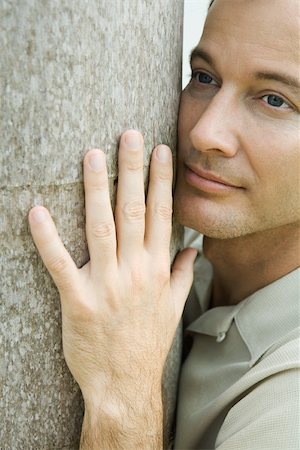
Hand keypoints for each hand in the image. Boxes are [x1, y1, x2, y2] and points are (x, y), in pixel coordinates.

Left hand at [28, 130, 196, 447]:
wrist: (124, 383)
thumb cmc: (146, 343)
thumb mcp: (173, 308)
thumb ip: (182, 276)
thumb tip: (193, 253)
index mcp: (157, 269)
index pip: (161, 215)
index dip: (162, 181)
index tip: (161, 151)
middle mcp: (135, 271)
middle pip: (133, 211)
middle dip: (132, 170)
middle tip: (128, 135)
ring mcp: (106, 285)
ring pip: (100, 228)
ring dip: (96, 189)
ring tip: (92, 155)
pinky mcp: (77, 300)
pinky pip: (59, 263)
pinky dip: (47, 237)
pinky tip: (36, 210)